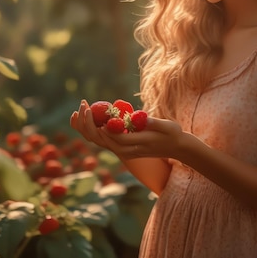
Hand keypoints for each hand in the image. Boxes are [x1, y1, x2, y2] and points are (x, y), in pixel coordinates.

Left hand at [70, 100, 185, 159]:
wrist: (175, 147)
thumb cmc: (172, 134)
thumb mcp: (167, 127)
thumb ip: (154, 123)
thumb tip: (143, 118)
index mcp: (138, 145)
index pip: (116, 138)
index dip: (103, 127)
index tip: (94, 111)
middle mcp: (128, 151)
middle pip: (103, 141)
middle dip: (89, 124)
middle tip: (83, 106)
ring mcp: (124, 151)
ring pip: (100, 141)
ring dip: (88, 126)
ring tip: (81, 108)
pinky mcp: (122, 147)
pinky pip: (104, 140)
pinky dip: (93, 129)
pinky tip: (88, 115)